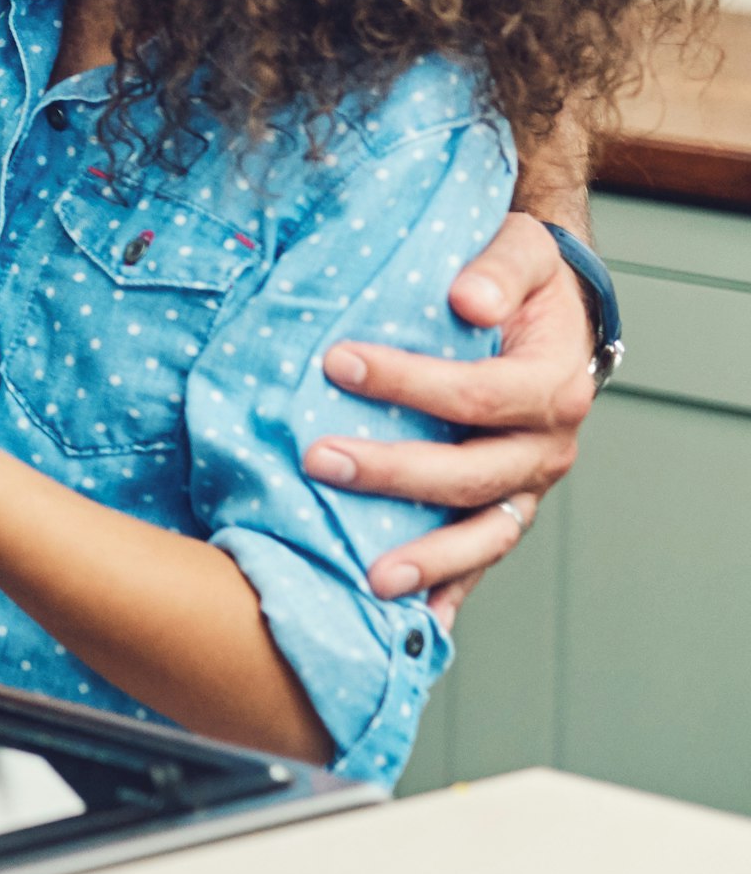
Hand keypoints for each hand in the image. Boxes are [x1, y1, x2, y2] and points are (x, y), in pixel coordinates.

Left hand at [306, 210, 595, 614]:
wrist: (554, 308)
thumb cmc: (526, 279)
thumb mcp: (521, 251)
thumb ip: (498, 269)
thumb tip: (467, 298)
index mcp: (554, 385)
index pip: (481, 395)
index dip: (411, 383)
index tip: (338, 363)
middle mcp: (547, 446)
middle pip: (474, 474)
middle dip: (395, 472)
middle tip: (318, 459)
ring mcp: (527, 486)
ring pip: (484, 534)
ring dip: (429, 559)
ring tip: (370, 578)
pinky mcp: (503, 507)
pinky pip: (479, 556)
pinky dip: (451, 591)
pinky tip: (413, 622)